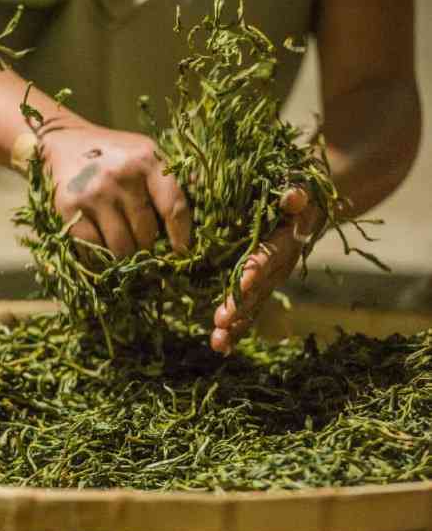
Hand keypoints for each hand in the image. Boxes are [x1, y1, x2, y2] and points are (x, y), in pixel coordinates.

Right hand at [41, 118, 190, 257]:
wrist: (64, 140)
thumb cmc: (115, 154)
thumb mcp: (146, 154)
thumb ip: (169, 182)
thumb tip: (204, 220)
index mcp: (148, 160)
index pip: (174, 207)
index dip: (181, 236)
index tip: (181, 252)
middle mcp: (122, 175)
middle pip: (146, 234)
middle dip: (147, 247)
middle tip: (143, 246)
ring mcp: (94, 192)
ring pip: (121, 248)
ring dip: (125, 255)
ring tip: (124, 248)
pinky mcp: (69, 207)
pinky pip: (93, 249)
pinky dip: (100, 256)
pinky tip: (102, 246)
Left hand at [211, 188, 322, 353]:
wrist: (314, 207)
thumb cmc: (300, 190)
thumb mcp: (301, 186)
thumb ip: (297, 193)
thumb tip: (292, 197)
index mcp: (287, 239)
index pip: (270, 255)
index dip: (257, 269)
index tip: (240, 283)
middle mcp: (282, 263)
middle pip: (260, 288)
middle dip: (241, 305)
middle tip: (221, 321)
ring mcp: (273, 278)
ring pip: (255, 304)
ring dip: (237, 323)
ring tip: (217, 341)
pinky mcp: (263, 285)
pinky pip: (251, 308)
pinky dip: (237, 327)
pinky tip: (220, 345)